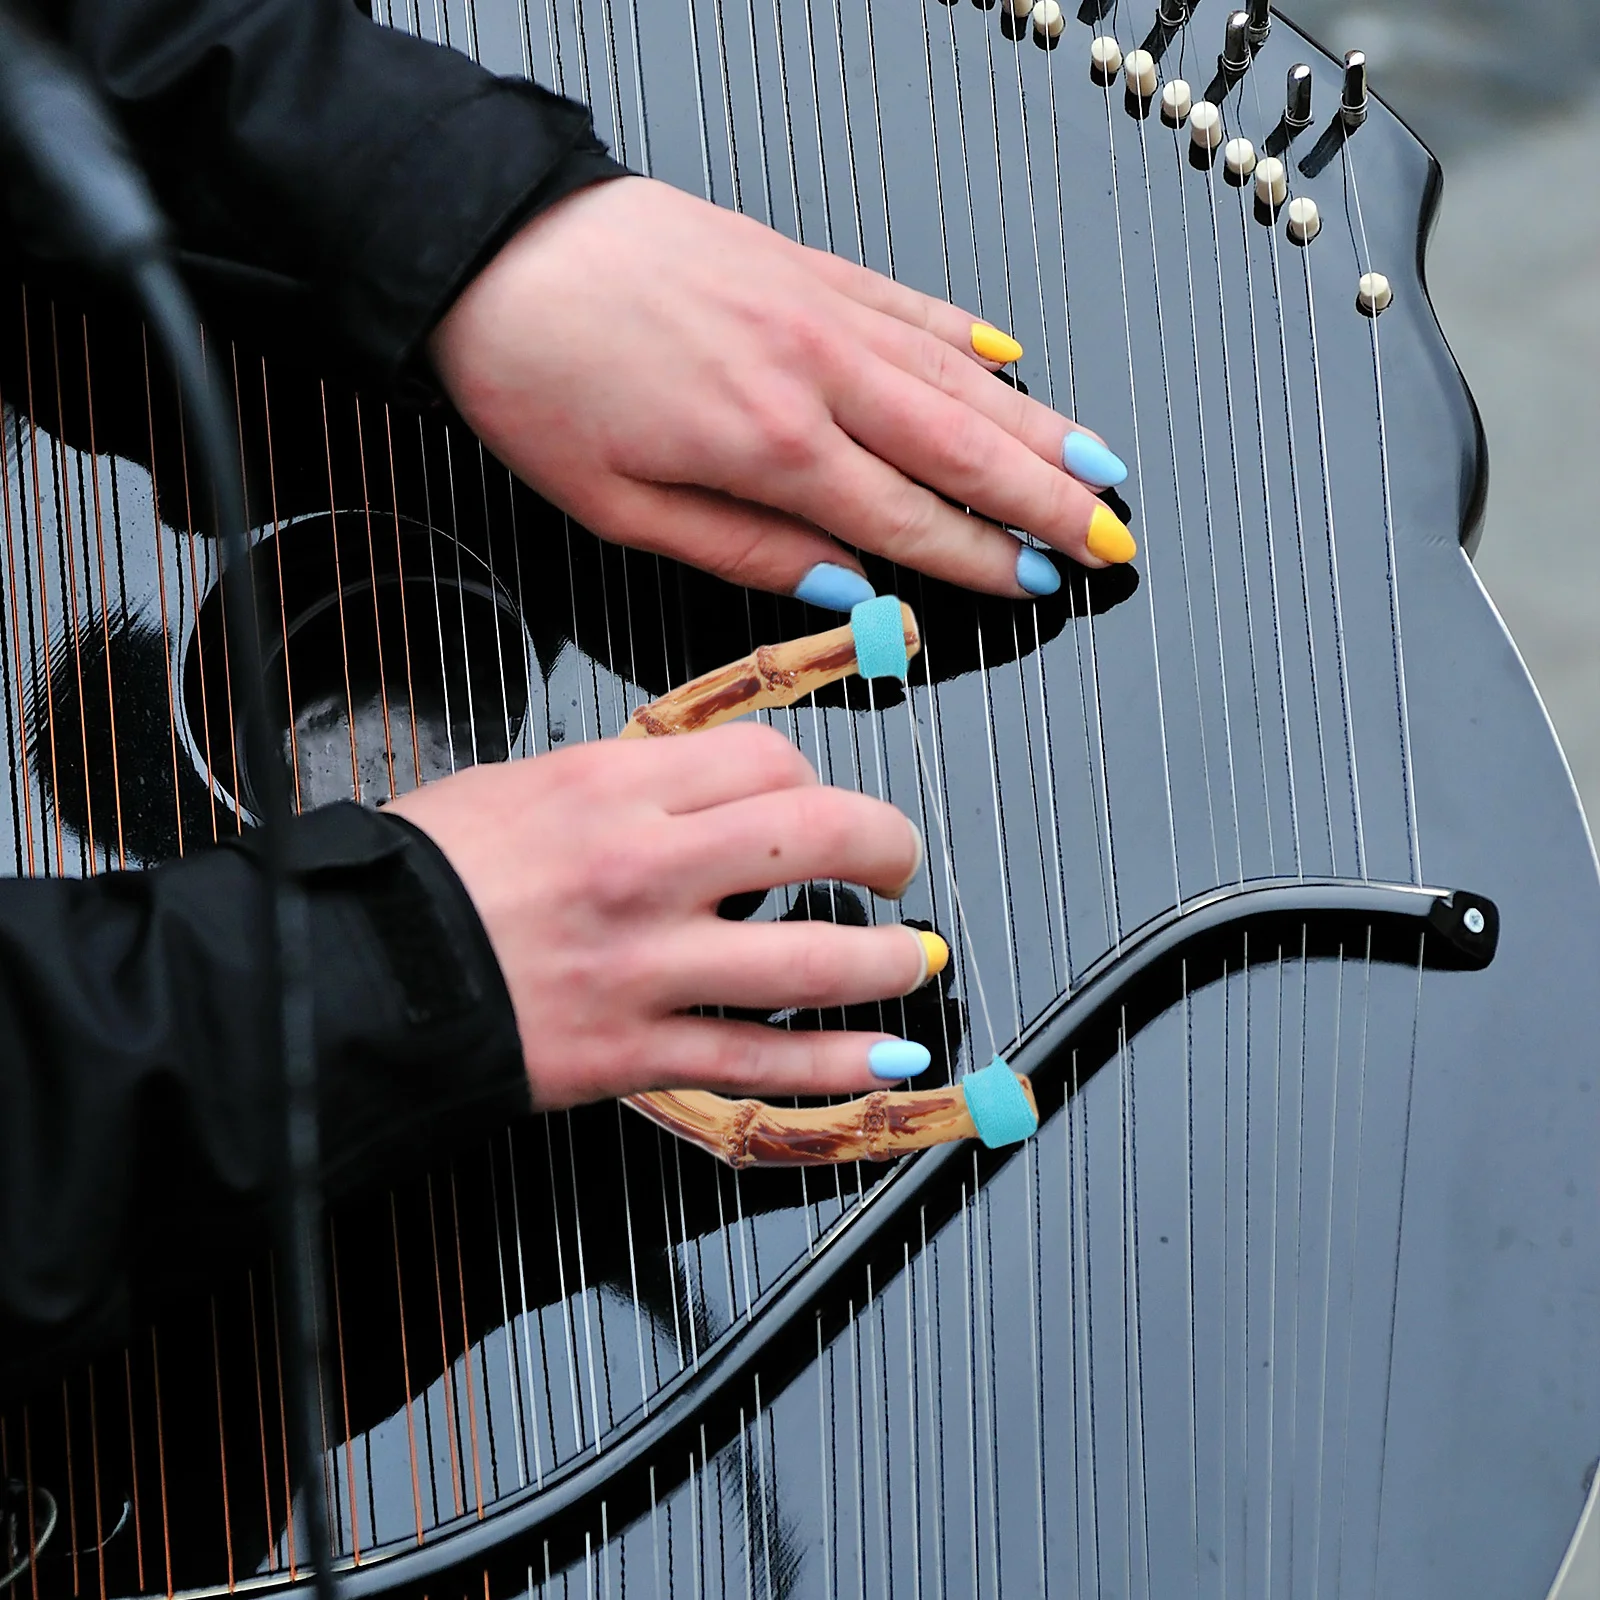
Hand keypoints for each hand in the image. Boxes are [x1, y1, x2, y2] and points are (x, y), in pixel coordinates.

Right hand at [386, 722, 941, 1107]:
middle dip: (886, 845)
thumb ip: (624, 786)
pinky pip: (762, 1061)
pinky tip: (889, 1053)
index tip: (817, 800)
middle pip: (819, 833)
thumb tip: (703, 793)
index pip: (768, 759)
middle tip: (896, 862)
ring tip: (913, 959)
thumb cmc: (421, 878)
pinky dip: (839, 1061)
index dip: (814, 778)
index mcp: (612, 785)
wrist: (345, 979)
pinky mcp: (635, 1054)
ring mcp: (648, 968)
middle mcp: (644, 867)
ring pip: (813, 959)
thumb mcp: (520, 788)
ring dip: (887, 960)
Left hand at [428, 176, 1134, 608]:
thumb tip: (844, 586)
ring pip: (957, 375)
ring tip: (1100, 466)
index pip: (907, 517)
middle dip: (1047, 502)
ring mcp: (817, 307)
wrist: (494, 246)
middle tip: (1112, 540)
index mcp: (769, 444)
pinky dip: (967, 335)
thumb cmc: (538, 381)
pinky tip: (1012, 359)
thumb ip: (745, 551)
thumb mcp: (621, 506)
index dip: (982, 559)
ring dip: (1036, 425)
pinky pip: (909, 303)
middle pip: (962, 447)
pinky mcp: (801, 263)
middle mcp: (814, 368)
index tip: (1039, 587)